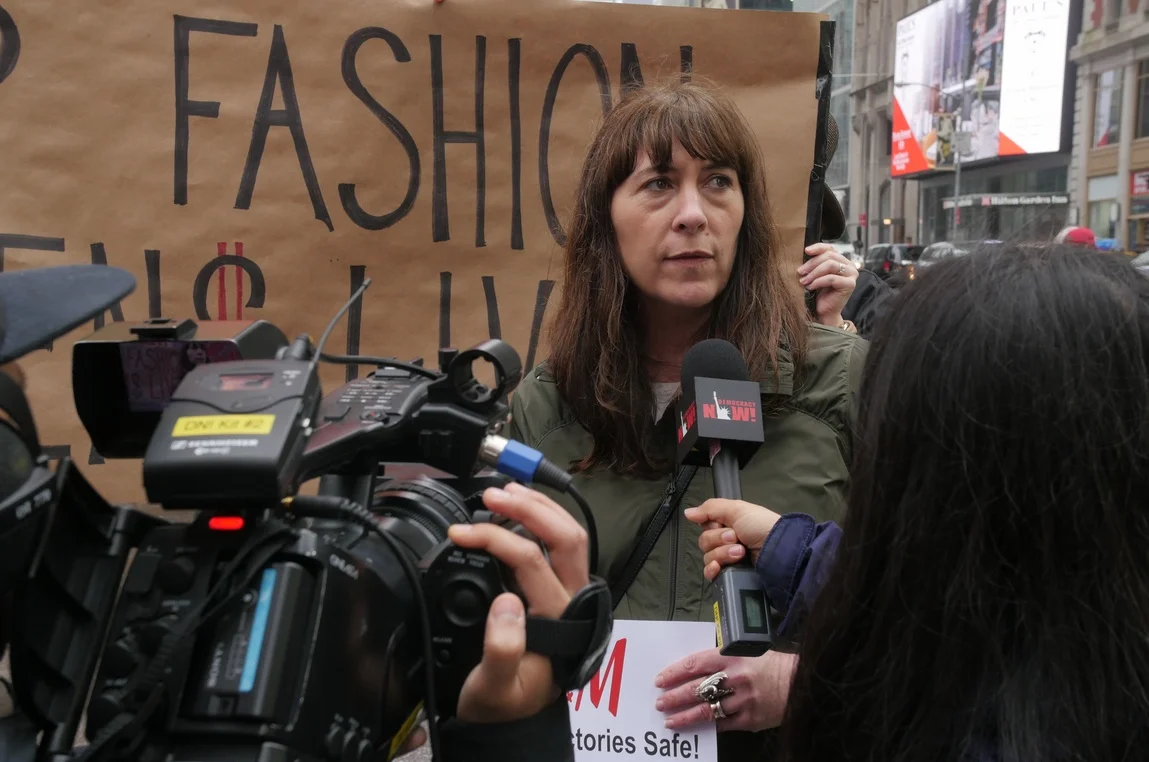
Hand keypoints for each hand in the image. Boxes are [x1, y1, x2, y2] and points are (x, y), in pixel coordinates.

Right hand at [446, 482, 588, 723]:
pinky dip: (542, 521)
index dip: (493, 538)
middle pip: (565, 537)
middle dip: (529, 508)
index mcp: (558, 621)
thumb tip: (506, 601)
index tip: (457, 534)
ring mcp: (570, 595)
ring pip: (569, 537)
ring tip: (505, 491)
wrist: (509, 722)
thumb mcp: (494, 688)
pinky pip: (561, 547)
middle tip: (491, 494)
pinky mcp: (561, 593)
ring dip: (540, 508)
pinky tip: (518, 511)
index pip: (530, 561)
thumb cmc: (501, 706)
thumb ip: (502, 650)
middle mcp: (572, 602)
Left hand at [654, 648, 797, 731]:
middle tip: (660, 703)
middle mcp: (735, 678)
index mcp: (732, 656)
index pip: (695, 664)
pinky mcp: (750, 719)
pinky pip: (723, 724)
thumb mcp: (747, 652)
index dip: (674, 672)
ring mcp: (742, 701)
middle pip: (696, 689)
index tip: (661, 679)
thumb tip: (696, 669)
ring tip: (670, 720)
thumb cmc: (774, 663)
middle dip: (674, 697)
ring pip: (706, 711)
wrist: (802, 682)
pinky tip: (696, 727)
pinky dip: (709, 725)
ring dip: (685, 716)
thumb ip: (722, 659)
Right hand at [684, 499, 781, 580]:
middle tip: (736, 538)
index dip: (712, 526)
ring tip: (740, 552)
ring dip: (723, 553)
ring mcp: (728, 559)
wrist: (779, 550)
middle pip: (704, 542)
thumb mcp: (736, 509)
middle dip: (719, 540)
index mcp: (728, 525)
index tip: (724, 525)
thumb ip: (710, 508)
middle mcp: (727, 542)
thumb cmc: (761, 525)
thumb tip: (687, 512)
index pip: (705, 526)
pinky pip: (710, 574)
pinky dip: (712, 569)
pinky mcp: (731, 574)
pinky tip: (718, 567)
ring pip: (708, 557)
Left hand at [798, 242, 857, 326]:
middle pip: (829, 256)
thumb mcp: (816, 274)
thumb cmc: (819, 293)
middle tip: (800, 272)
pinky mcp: (850, 284)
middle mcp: (849, 266)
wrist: (824, 312)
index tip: (805, 251)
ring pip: (830, 265)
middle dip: (812, 263)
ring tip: (804, 281)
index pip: (830, 248)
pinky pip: (831, 278)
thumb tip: (804, 252)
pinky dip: (818, 282)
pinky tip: (810, 287)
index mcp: (842, 261)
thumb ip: (815, 263)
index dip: (817, 248)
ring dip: (814, 273)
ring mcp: (852, 275)